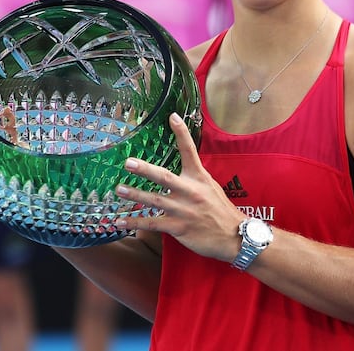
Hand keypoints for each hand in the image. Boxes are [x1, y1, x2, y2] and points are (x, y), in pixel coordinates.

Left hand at [115, 113, 244, 262]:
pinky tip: (121, 221)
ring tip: (119, 189)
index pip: (189, 150)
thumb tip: (177, 170)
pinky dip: (135, 222)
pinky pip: (152, 224)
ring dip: (135, 195)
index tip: (172, 117)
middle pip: (164, 177)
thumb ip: (194, 178)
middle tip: (128, 162)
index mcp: (199, 178)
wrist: (234, 236)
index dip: (182, 133)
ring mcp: (183, 210)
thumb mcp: (211, 187)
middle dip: (145, 169)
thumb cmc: (221, 210)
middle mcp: (190, 191)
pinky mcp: (179, 227)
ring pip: (155, 200)